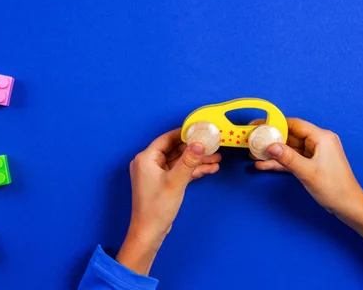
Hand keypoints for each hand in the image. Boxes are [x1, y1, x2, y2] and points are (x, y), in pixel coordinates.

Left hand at [116, 128, 220, 274]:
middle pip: (175, 149)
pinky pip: (179, 171)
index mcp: (146, 158)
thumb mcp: (176, 181)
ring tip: (217, 158)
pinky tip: (210, 169)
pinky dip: (192, 170)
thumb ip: (188, 161)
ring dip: (197, 160)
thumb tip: (199, 143)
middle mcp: (148, 163)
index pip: (167, 139)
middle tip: (213, 145)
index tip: (199, 129)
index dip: (184, 133)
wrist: (149, 232)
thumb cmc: (157, 208)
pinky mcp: (162, 183)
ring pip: (179, 161)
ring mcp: (155, 173)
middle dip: (194, 148)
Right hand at [253, 117, 362, 250]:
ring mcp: (315, 152)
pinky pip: (292, 158)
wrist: (349, 207)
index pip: (293, 124)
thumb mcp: (307, 172)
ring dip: (272, 152)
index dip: (274, 124)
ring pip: (288, 148)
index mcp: (321, 137)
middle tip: (252, 141)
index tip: (258, 126)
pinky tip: (263, 165)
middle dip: (270, 139)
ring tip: (253, 154)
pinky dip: (279, 162)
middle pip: (289, 135)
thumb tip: (270, 146)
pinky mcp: (311, 163)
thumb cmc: (334, 188)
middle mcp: (318, 141)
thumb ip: (288, 157)